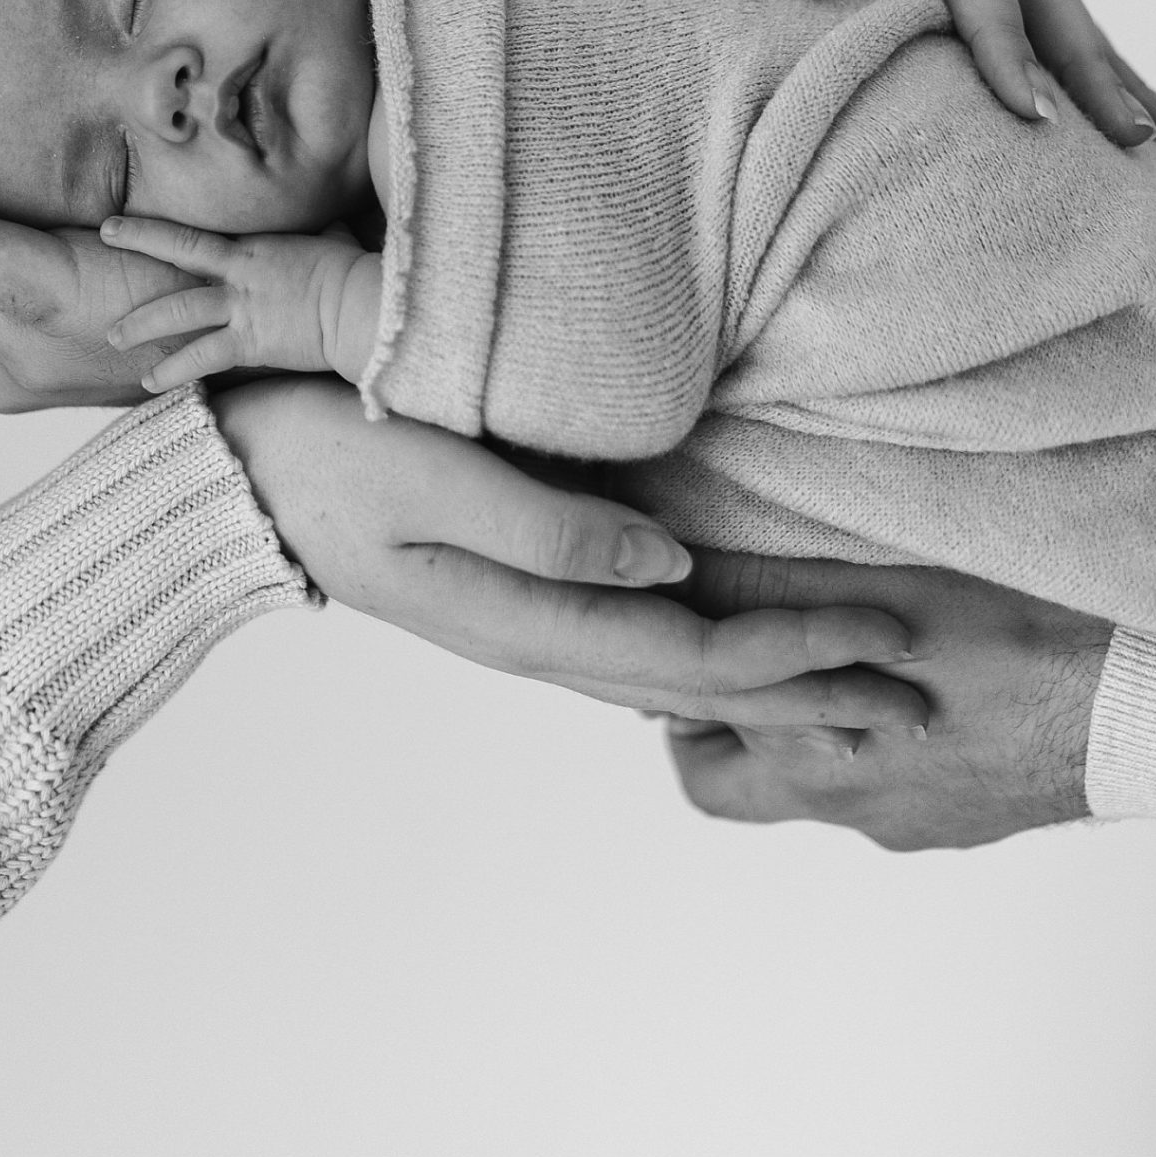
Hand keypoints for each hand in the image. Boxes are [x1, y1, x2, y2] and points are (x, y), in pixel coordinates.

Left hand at [100, 215, 382, 391]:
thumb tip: (331, 228)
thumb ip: (317, 237)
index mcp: (253, 248)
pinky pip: (203, 357)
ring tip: (114, 336)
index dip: (147, 231)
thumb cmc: (354, 274)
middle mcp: (240, 273)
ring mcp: (242, 307)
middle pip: (176, 256)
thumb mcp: (329, 244)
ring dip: (142, 325)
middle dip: (137, 247)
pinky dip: (174, 370)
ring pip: (179, 312)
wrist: (363, 306)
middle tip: (102, 245)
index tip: (112, 227)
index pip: (190, 237)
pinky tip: (148, 382)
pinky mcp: (251, 341)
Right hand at [216, 377, 937, 728]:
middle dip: (817, 696)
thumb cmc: (330, 452)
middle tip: (919, 704)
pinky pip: (639, 649)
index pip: (701, 654)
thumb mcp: (432, 476)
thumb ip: (549, 525)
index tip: (894, 645)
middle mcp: (544, 638)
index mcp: (532, 617)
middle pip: (707, 685)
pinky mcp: (519, 596)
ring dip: (774, 691)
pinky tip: (737, 664)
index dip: (804, 653)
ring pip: (678, 677)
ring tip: (855, 701)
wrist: (236, 479)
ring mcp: (530, 626)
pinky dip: (712, 666)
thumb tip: (675, 562)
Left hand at [663, 551, 1110, 847]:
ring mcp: (914, 820)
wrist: (1142, 706)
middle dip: (723, 728)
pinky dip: (882, 743)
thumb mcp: (876, 586)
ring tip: (834, 653)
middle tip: (735, 657)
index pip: (692, 752)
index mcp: (808, 753)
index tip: (684, 646)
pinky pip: (896, 788)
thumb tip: (682, 575)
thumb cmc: (1014, 630)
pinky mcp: (970, 818)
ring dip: (811, 730)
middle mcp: (850, 802)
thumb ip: (772, 590)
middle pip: (737, 790)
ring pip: (823, 785)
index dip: (677, 694)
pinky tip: (919, 685)